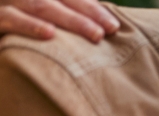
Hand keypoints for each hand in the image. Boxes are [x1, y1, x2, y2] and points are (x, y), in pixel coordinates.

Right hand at [0, 0, 117, 41]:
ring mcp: (5, 0)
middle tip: (110, 30)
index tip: (114, 25)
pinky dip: (29, 25)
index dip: (91, 7)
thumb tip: (97, 24)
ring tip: (94, 34)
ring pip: (40, 4)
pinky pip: (9, 17)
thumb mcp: (31, 11)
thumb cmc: (11, 19)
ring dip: (69, 19)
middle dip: (87, 12)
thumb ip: (58, 11)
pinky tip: (49, 34)